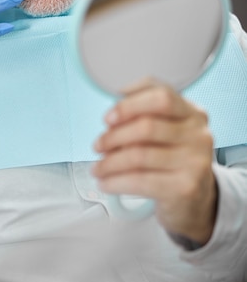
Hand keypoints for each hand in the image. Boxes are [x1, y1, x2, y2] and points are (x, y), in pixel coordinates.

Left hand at [92, 81, 217, 244]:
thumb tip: (110, 117)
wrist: (194, 199)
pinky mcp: (186, 187)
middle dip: (113, 137)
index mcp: (192, 112)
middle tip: (97, 146)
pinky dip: (115, 182)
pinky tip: (105, 183)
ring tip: (96, 169)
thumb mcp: (163, 131)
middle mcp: (198, 134)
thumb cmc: (169, 158)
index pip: (161, 96)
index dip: (129, 105)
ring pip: (139, 155)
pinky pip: (140, 181)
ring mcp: (195, 161)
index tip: (107, 118)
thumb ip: (140, 116)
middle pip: (147, 126)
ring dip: (109, 163)